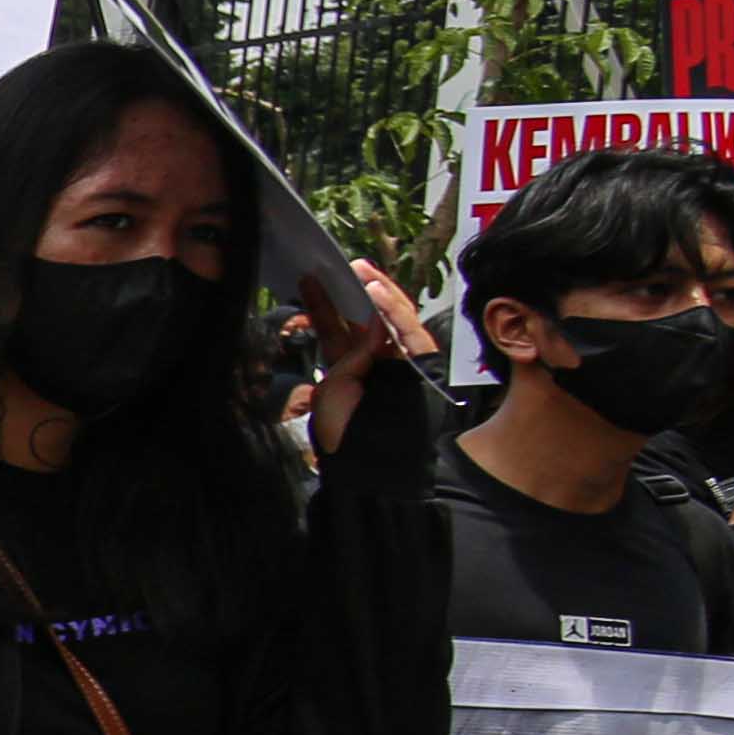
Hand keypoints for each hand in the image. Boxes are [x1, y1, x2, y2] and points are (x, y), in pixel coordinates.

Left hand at [305, 258, 424, 460]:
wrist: (373, 469)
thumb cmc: (346, 436)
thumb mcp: (334, 391)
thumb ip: (350, 356)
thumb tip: (374, 325)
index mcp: (349, 369)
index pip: (337, 329)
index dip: (323, 306)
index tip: (308, 281)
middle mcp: (377, 363)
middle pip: (367, 319)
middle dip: (354, 291)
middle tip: (341, 265)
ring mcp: (403, 364)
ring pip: (394, 320)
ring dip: (378, 293)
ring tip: (361, 271)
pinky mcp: (425, 368)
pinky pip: (412, 334)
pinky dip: (395, 313)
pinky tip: (378, 292)